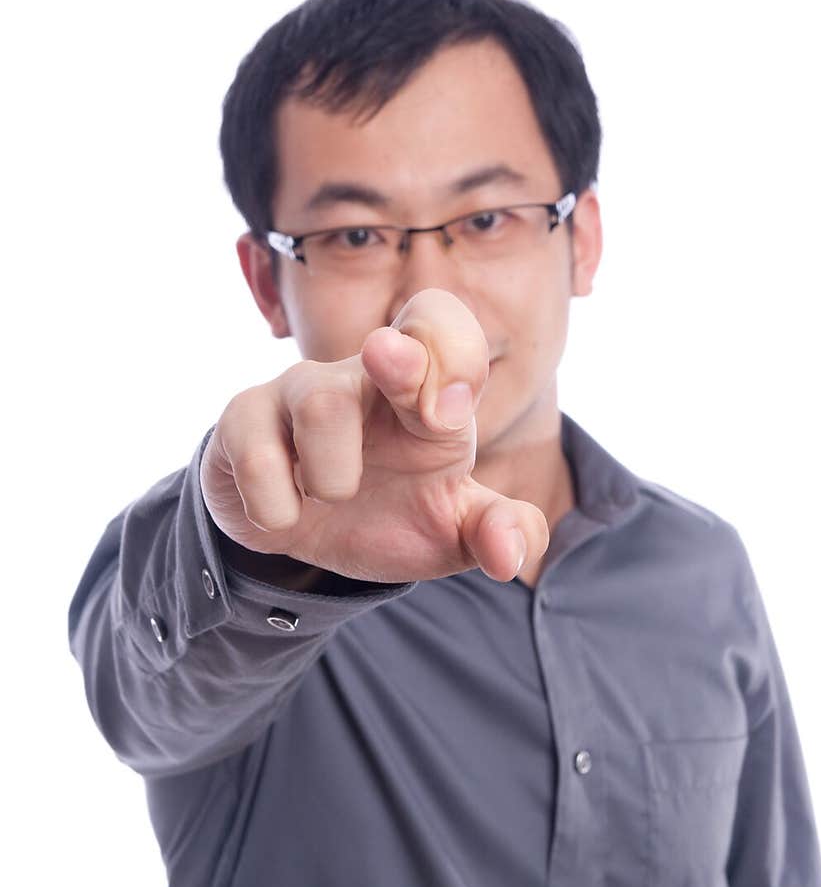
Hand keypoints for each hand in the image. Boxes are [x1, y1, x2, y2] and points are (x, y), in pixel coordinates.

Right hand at [200, 288, 549, 582]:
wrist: (302, 532)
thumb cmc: (388, 509)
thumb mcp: (450, 530)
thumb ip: (494, 532)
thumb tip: (510, 556)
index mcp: (424, 390)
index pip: (443, 330)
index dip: (454, 356)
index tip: (449, 413)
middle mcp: (363, 377)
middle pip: (388, 345)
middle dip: (401, 360)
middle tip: (397, 370)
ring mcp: (299, 390)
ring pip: (321, 404)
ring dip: (333, 475)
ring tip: (334, 497)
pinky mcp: (243, 419)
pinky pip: (256, 456)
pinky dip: (276, 505)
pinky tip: (284, 510)